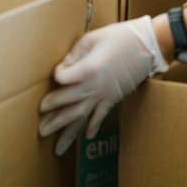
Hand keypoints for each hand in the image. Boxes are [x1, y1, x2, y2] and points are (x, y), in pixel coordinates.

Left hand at [38, 17, 167, 156]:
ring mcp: (104, 96)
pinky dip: (93, 128)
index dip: (57, 76)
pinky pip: (100, 117)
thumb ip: (74, 55)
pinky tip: (85, 138)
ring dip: (68, 132)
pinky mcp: (113, 99)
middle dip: (53, 118)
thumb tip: (62, 68)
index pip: (62, 79)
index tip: (56, 74)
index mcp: (87, 69)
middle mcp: (94, 87)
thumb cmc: (118, 38)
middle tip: (40, 129)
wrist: (146, 46)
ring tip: (57, 149)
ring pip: (82, 117)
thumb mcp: (91, 39)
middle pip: (69, 105)